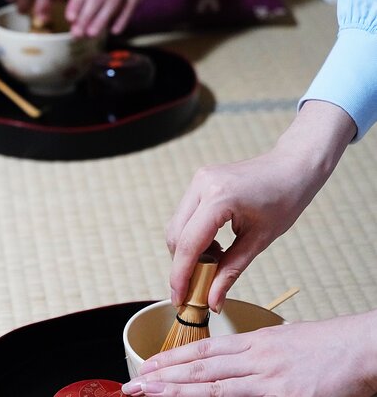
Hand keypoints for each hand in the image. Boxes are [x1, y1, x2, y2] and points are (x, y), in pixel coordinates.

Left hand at [65, 0, 154, 36]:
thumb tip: (58, 1)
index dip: (77, 2)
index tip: (70, 18)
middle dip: (87, 16)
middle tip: (77, 33)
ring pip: (113, 2)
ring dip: (102, 20)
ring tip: (91, 34)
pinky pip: (131, 5)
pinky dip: (123, 18)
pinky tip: (114, 30)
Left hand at [122, 311, 376, 395]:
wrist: (360, 346)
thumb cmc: (329, 344)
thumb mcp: (286, 339)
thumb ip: (260, 350)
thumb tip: (241, 356)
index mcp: (254, 342)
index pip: (203, 352)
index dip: (172, 359)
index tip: (149, 365)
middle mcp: (254, 358)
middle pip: (200, 369)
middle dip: (163, 377)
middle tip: (135, 383)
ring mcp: (267, 379)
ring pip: (213, 387)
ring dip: (177, 391)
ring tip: (149, 393)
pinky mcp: (284, 395)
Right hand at [166, 101, 355, 311]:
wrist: (292, 167)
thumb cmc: (284, 200)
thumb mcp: (259, 241)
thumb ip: (230, 272)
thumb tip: (212, 301)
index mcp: (219, 198)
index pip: (189, 244)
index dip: (180, 275)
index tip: (180, 299)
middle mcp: (202, 185)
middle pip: (176, 236)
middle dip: (182, 265)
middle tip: (197, 287)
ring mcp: (198, 181)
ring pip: (176, 227)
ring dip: (187, 251)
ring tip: (212, 262)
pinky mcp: (199, 182)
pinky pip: (184, 216)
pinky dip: (192, 237)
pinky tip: (213, 245)